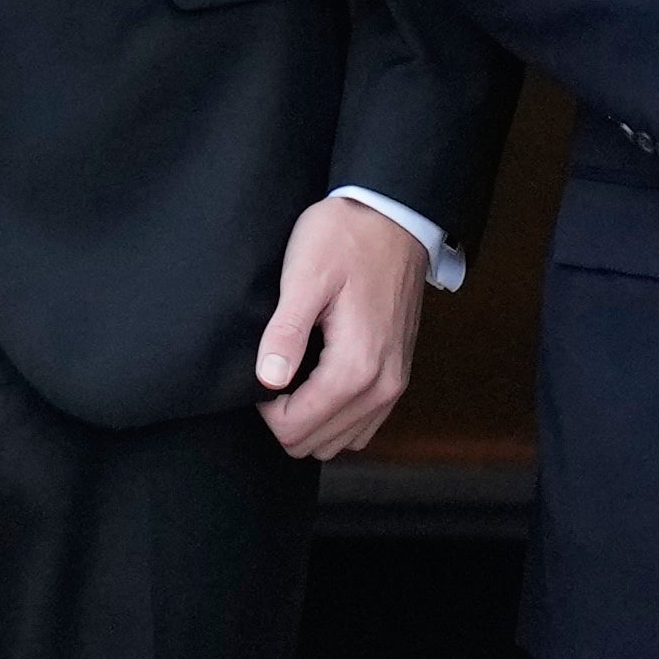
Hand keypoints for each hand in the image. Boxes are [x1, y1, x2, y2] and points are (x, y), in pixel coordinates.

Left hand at [257, 196, 428, 459]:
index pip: (295, 428)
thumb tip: (267, 381)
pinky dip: (336, 417)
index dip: (264, 409)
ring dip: (310, 421)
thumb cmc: (346, 238)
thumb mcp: (305, 275)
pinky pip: (363, 424)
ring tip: (293, 377)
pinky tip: (318, 382)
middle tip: (272, 370)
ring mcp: (395, 384)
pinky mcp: (399, 375)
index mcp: (356, 366)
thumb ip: (286, 332)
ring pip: (339, 441)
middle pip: (315, 443)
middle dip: (284, 418)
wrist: (395, 215)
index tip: (259, 369)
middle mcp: (382, 387)